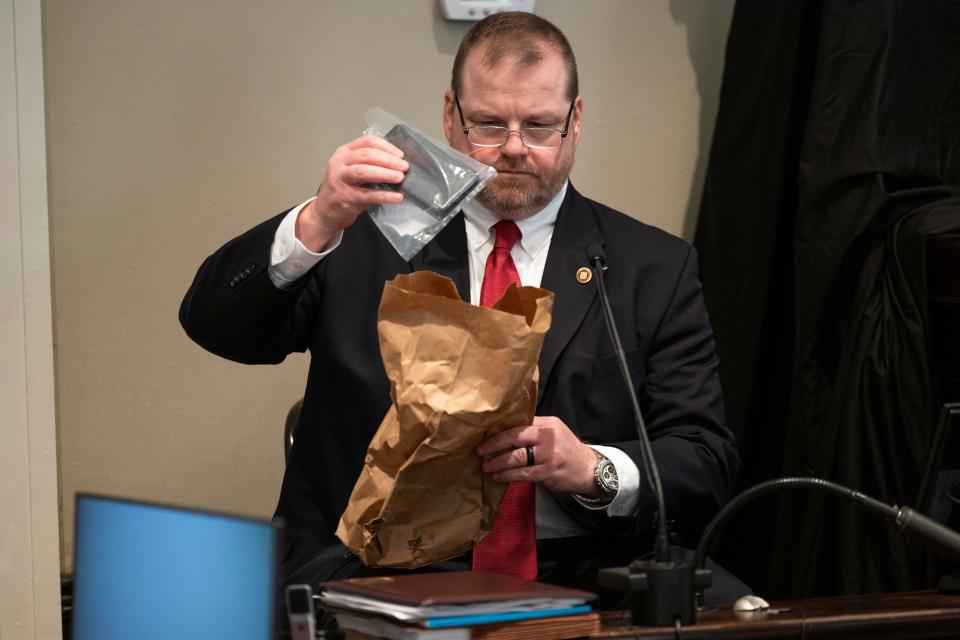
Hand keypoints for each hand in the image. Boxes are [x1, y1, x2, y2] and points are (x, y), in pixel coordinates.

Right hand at [296, 134, 408, 250]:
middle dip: (388, 160)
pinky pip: (367, 195)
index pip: (367, 142)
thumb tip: (398, 164)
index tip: (400, 155)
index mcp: (344, 152)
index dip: (386, 147)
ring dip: (385, 173)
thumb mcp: (354, 170)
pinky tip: (397, 196)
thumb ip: (371, 164)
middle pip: (366, 155)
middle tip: (404, 167)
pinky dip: (384, 195)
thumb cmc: (344, 189)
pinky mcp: (344, 197)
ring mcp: (339, 179)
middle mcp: (340, 162)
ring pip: (363, 171)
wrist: (325, 211)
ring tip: (400, 177)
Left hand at [475, 416, 599, 495]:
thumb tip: (504, 432)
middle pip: (515, 437)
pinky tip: (498, 477)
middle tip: (480, 452)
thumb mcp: (554, 432)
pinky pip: (524, 474)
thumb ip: (534, 430)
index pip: (518, 424)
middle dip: (494, 445)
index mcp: (547, 424)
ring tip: (486, 467)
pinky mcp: (549, 472)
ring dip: (498, 463)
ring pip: (517, 458)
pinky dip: (508, 476)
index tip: (483, 437)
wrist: (589, 468)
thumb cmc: (565, 450)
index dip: (499, 432)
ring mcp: (549, 455)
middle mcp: (548, 436)